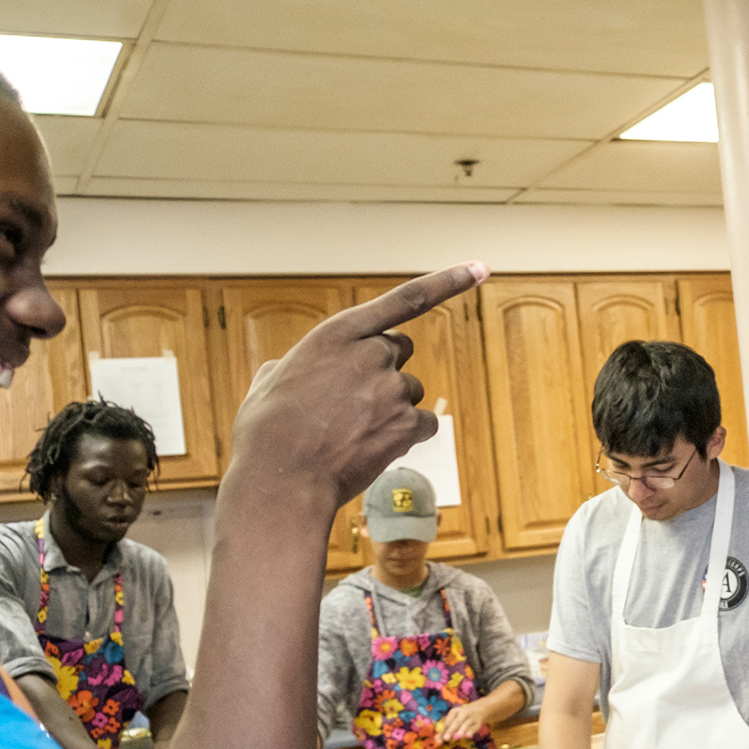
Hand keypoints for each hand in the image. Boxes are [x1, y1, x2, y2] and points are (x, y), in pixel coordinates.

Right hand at [230, 264, 487, 508]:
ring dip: (390, 406)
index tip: (481, 268)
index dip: (448, 281)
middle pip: (399, 349)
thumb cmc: (267, 435)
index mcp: (336, 334)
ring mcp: (391, 388)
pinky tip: (374, 447)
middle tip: (350, 399)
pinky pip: (424, 424)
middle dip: (382, 368)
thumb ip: (290, 365)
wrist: (280, 481)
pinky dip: (406, 435)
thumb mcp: (266, 384)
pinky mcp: (406, 423)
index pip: (404, 299)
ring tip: (351, 431)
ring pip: (410, 389)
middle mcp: (370, 354)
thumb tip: (285, 369)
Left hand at [438, 698, 491, 742]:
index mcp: (455, 712)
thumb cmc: (462, 717)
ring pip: (466, 724)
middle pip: (456, 722)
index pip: (448, 721)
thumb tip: (437, 739)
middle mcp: (463, 713)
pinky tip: (468, 736)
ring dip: (461, 730)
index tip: (439, 739)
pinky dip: (471, 731)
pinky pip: (474, 727)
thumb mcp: (454, 720)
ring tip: (457, 737)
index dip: (444, 730)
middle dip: (451, 730)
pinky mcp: (478, 722)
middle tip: (446, 738)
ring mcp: (471, 717)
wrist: (479, 709)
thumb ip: (446, 730)